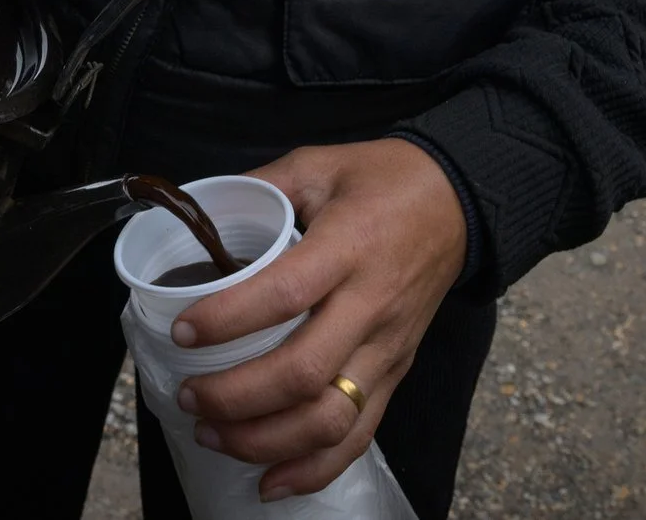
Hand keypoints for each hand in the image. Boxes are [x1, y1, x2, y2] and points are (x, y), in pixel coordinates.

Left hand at [172, 141, 467, 499]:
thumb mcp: (318, 163)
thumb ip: (260, 187)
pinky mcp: (396, 373)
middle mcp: (371, 305)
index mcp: (349, 246)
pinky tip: (269, 482)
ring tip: (212, 434)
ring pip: (330, 418)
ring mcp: (388, 348)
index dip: (230, 319)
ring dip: (265, 440)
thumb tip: (195, 216)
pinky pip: (359, 435)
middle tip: (188, 395)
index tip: (184, 331)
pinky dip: (313, 470)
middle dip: (237, 397)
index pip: (287, 293)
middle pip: (305, 373)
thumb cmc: (384, 180)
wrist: (460, 202)